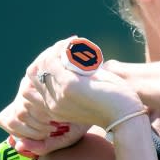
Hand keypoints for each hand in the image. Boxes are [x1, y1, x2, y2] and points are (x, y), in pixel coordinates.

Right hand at [0, 37, 142, 154]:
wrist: (126, 117)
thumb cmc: (112, 104)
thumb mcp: (86, 96)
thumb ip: (76, 83)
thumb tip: (72, 59)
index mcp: (53, 108)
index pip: (33, 80)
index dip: (42, 63)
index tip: (60, 53)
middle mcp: (51, 104)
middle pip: (34, 71)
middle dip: (47, 54)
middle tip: (66, 45)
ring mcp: (58, 96)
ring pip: (42, 64)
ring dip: (54, 49)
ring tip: (70, 43)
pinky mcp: (68, 87)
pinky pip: (53, 61)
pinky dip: (60, 48)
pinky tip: (74, 42)